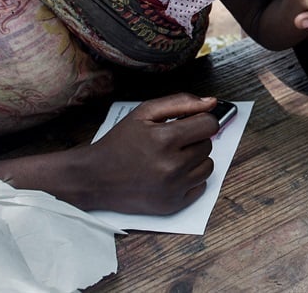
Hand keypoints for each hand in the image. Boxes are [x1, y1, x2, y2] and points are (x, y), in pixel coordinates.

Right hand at [78, 94, 217, 214]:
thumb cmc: (120, 142)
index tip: (191, 123)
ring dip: (195, 159)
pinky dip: (191, 179)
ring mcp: (173, 188)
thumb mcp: (144, 112)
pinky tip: (172, 174)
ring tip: (172, 157)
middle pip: (208, 145)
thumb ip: (180, 102)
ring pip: (208, 166)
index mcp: (164, 139)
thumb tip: (212, 102)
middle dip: (193, 140)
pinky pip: (201, 186)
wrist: (95, 177)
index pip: (209, 125)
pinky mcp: (172, 205)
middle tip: (172, 142)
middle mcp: (171, 166)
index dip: (201, 120)